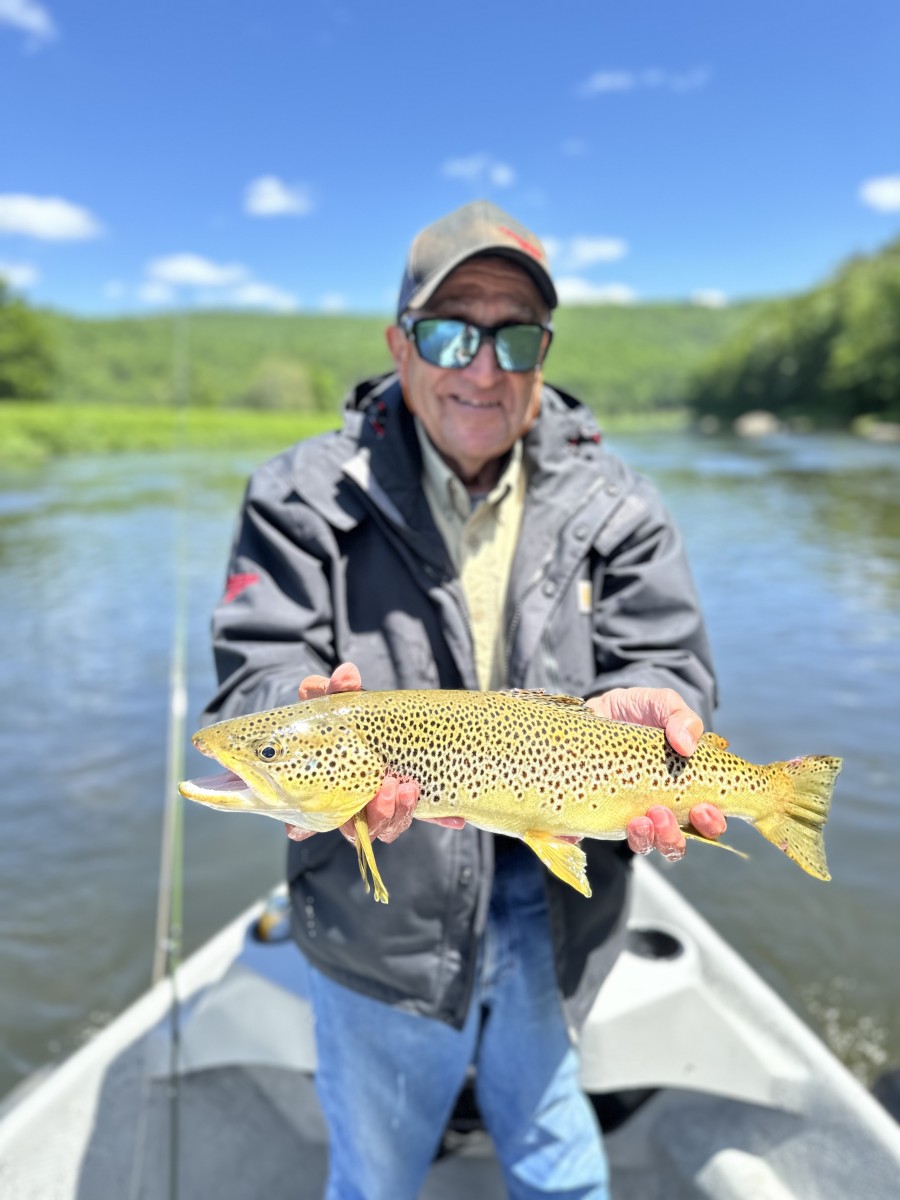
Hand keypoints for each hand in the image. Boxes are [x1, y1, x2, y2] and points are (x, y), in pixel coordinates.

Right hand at [284, 663, 465, 844]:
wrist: (370, 716)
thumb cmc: (340, 712)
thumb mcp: (334, 698)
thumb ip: (337, 690)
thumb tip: (347, 673)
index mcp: (322, 786)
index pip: (309, 821)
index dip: (312, 827)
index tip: (326, 816)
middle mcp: (349, 804)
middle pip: (357, 828)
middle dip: (377, 814)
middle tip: (388, 786)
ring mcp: (379, 805)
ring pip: (387, 826)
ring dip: (400, 813)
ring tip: (410, 787)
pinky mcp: (405, 800)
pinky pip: (421, 816)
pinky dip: (437, 816)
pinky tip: (454, 817)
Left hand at [587, 687, 726, 861]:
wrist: (598, 708)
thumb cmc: (639, 709)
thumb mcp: (662, 704)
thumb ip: (680, 717)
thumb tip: (686, 744)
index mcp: (684, 787)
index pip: (705, 820)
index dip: (710, 823)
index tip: (704, 809)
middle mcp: (659, 807)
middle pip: (674, 841)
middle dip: (673, 836)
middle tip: (662, 814)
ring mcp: (627, 812)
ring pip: (643, 842)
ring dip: (645, 838)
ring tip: (638, 820)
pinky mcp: (595, 811)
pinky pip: (591, 834)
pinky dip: (585, 838)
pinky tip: (581, 831)